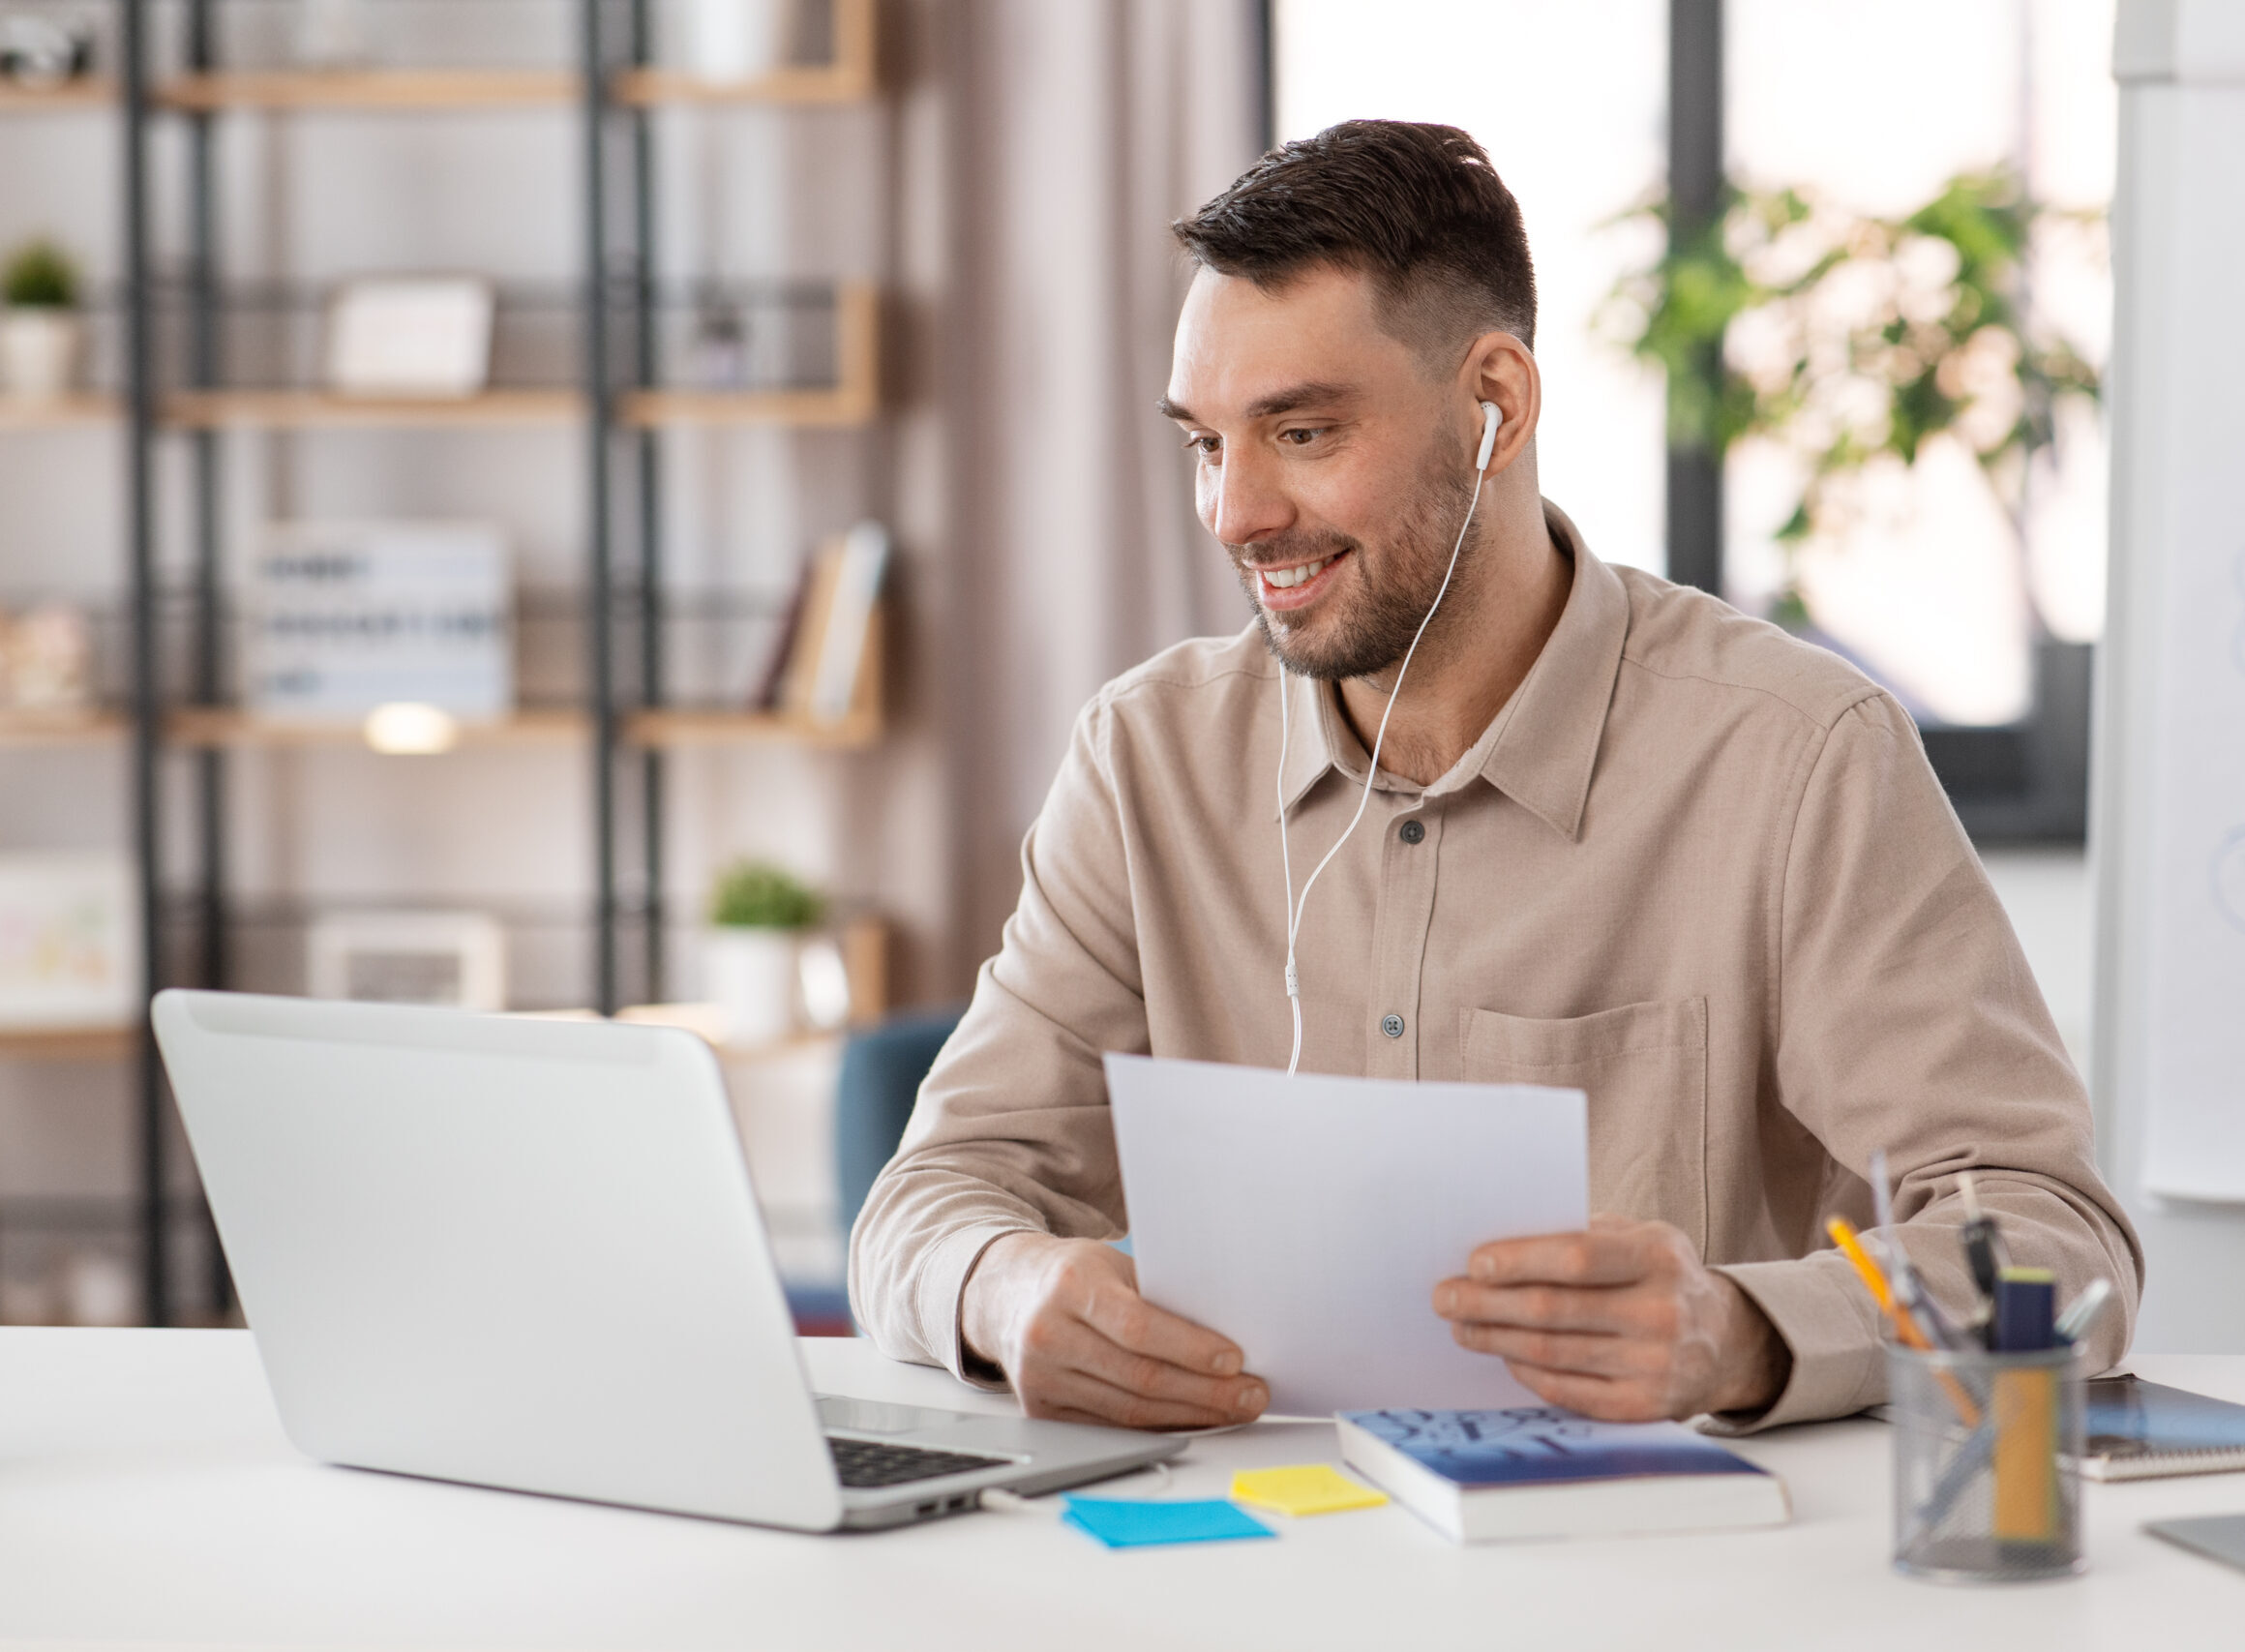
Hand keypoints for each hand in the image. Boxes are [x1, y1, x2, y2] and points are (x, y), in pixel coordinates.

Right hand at [960, 1233, 1268, 1428]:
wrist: (1004, 1294)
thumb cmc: (1072, 1275)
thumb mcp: (1110, 1264)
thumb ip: (1157, 1293)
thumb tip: (1226, 1328)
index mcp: (1070, 1286)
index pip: (1139, 1327)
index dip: (1190, 1347)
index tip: (1234, 1359)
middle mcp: (1048, 1334)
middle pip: (1139, 1377)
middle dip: (1206, 1391)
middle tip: (1251, 1394)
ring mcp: (1040, 1379)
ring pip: (1128, 1411)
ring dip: (1191, 1414)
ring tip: (1234, 1409)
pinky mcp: (1040, 1411)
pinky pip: (1111, 1427)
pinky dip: (1158, 1427)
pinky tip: (1192, 1419)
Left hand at [1432, 1215, 1789, 1420]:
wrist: (1728, 1342)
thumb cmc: (1662, 1277)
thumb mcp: (1642, 1237)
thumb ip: (1584, 1234)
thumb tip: (1503, 1242)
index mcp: (1659, 1257)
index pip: (1576, 1257)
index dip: (1520, 1260)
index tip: (1475, 1262)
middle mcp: (1662, 1312)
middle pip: (1554, 1309)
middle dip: (1488, 1303)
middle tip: (1447, 1296)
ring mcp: (1656, 1366)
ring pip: (1553, 1353)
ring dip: (1496, 1339)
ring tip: (1462, 1327)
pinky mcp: (1644, 1408)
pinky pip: (1568, 1391)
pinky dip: (1527, 1373)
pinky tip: (1504, 1356)